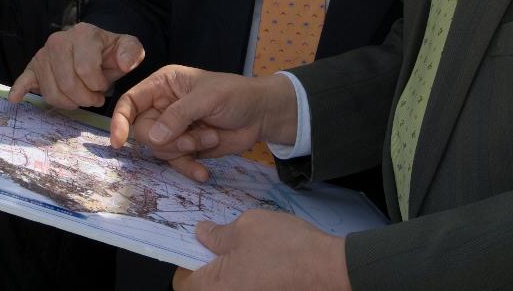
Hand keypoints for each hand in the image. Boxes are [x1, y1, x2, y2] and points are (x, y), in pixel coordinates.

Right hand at [7, 22, 144, 108]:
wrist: (93, 47)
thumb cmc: (109, 52)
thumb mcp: (127, 48)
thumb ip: (132, 53)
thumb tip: (125, 64)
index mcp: (83, 34)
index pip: (86, 70)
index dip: (97, 86)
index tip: (104, 86)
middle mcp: (59, 41)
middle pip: (67, 83)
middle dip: (84, 98)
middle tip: (94, 98)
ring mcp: (43, 54)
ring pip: (51, 91)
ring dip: (68, 102)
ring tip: (80, 97)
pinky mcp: (33, 66)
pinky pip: (24, 79)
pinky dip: (20, 89)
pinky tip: (17, 98)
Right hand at [110, 66, 296, 181]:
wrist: (262, 115)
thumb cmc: (235, 95)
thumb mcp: (207, 98)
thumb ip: (179, 116)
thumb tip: (152, 137)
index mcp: (162, 85)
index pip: (130, 102)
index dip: (120, 120)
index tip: (118, 141)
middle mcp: (163, 107)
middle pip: (143, 132)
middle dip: (168, 140)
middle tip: (193, 138)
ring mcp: (174, 129)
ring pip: (159, 150)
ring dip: (184, 150)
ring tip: (209, 139)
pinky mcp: (186, 147)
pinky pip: (176, 163)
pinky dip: (189, 168)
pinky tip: (203, 174)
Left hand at [172, 211, 349, 290]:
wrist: (329, 268)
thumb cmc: (284, 247)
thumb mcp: (245, 228)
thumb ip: (217, 233)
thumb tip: (201, 233)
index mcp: (215, 288)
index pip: (183, 281)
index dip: (186, 260)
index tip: (199, 243)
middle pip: (206, 286)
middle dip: (210, 265)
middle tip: (220, 241)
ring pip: (229, 286)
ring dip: (231, 270)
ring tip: (244, 248)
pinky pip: (247, 287)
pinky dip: (248, 276)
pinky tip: (261, 259)